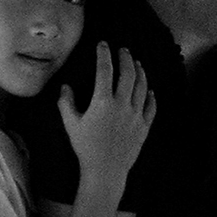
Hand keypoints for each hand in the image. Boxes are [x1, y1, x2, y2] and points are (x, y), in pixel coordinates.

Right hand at [58, 43, 154, 188]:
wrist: (105, 171)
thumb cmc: (85, 148)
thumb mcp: (71, 125)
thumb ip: (66, 103)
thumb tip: (65, 87)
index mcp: (103, 102)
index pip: (105, 70)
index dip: (104, 54)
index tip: (103, 44)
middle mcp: (122, 105)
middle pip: (128, 74)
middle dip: (126, 58)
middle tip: (124, 50)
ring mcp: (136, 115)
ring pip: (143, 87)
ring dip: (140, 72)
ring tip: (137, 64)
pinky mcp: (144, 127)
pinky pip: (151, 107)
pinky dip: (151, 96)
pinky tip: (149, 90)